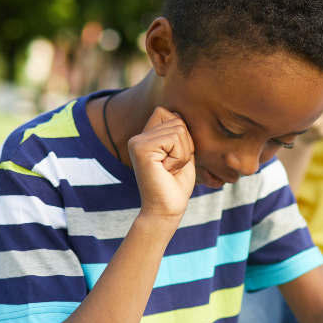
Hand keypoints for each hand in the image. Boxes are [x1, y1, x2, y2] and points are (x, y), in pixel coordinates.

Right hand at [128, 107, 195, 224]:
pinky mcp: (141, 148)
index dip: (182, 136)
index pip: (171, 113)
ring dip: (183, 153)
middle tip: (172, 167)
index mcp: (145, 137)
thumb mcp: (182, 153)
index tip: (174, 159)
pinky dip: (179, 157)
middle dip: (185, 146)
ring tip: (170, 169)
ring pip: (179, 129)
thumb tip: (178, 112)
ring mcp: (137, 141)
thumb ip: (179, 132)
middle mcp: (138, 137)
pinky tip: (167, 171)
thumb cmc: (176, 185)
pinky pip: (175, 139)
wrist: (167, 210)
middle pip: (177, 120)